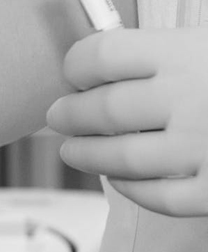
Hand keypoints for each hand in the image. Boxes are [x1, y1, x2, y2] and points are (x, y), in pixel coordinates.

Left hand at [46, 28, 207, 215]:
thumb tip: (105, 64)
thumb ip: (166, 54)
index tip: (74, 74)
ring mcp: (204, 147)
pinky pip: (159, 197)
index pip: (101, 56)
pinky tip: (123, 179)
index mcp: (186, 54)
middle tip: (59, 116)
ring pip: (120, 159)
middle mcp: (190, 99)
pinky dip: (132, 189)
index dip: (78, 65)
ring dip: (86, 155)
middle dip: (70, 115)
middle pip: (102, 110)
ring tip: (73, 151)